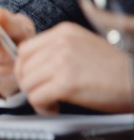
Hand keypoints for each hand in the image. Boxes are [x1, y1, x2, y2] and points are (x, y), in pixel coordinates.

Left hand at [15, 22, 132, 114]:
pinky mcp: (67, 82)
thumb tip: (32, 66)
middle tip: (42, 94)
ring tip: (52, 102)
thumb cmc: (116, 70)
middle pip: (23, 67)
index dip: (24, 68)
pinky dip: (42, 107)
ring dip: (36, 97)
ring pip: (27, 83)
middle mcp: (60, 43)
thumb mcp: (83, 47)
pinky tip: (55, 108)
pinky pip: (37, 97)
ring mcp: (63, 61)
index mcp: (64, 32)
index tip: (33, 80)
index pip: (25, 49)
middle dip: (28, 85)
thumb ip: (58, 50)